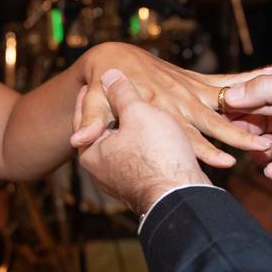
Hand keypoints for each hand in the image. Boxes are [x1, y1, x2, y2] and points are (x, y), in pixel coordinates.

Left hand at [71, 42, 271, 167]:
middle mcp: (176, 99)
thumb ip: (93, 122)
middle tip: (263, 145)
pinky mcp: (193, 81)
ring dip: (251, 106)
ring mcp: (187, 89)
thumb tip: (77, 141)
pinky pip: (223, 80)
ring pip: (225, 101)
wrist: (111, 58)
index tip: (227, 162)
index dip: (205, 150)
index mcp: (156, 108)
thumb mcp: (95, 104)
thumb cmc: (100, 86)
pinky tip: (270, 69)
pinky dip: (245, 75)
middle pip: (212, 121)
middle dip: (237, 135)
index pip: (184, 136)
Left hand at [75, 69, 210, 214]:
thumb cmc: (157, 153)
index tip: (101, 76)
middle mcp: (104, 171)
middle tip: (122, 87)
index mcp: (92, 153)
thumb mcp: (138, 113)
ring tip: (146, 108)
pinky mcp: (147, 185)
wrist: (184, 197)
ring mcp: (125, 181)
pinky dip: (154, 142)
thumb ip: (121, 93)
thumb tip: (108, 75)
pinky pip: (147, 156)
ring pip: (130, 143)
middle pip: (110, 130)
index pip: (87, 114)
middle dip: (119, 110)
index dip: (95, 91)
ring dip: (140, 125)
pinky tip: (165, 132)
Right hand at [224, 70, 271, 187]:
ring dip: (262, 151)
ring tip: (264, 153)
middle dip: (248, 130)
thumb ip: (266, 89)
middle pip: (260, 123)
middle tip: (239, 138)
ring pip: (269, 147)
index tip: (220, 111)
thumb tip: (232, 94)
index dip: (240, 104)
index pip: (259, 95)